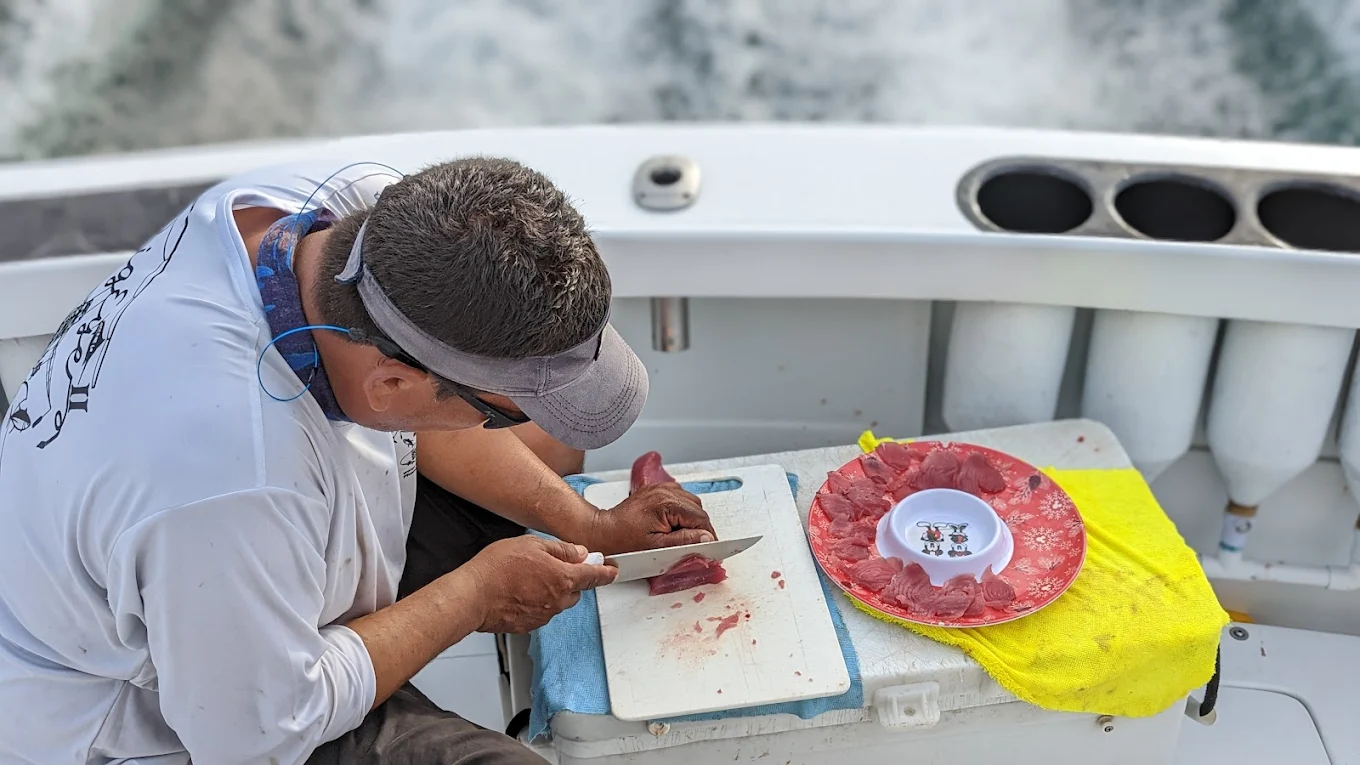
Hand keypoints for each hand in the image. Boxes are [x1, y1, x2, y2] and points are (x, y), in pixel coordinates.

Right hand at [464, 536, 617, 632]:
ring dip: (551, 591)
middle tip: (551, 566)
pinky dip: (536, 602)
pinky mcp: (528, 625)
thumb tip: (579, 553)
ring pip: (558, 602)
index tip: (611, 571)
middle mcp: (557, 601)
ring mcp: (543, 615)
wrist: (473, 596)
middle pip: (575, 590)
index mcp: (563, 579)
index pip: (594, 577)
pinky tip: (519, 592)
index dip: (605, 572)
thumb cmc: (497, 569)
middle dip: (570, 579)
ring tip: (527, 578)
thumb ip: (561, 550)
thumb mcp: (532, 545)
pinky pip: (541, 612)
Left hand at [587, 482, 716, 554]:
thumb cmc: (623, 541)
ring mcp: (660, 489)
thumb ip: (684, 541)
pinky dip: (681, 511)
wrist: (602, 531)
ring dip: (691, 519)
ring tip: (682, 536)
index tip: (710, 549)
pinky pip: (678, 499)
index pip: (700, 518)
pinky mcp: (655, 491)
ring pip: (690, 503)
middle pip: (697, 509)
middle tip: (695, 545)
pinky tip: (674, 525)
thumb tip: (706, 537)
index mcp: (667, 503)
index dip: (707, 535)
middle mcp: (665, 491)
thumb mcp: (657, 547)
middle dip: (699, 527)